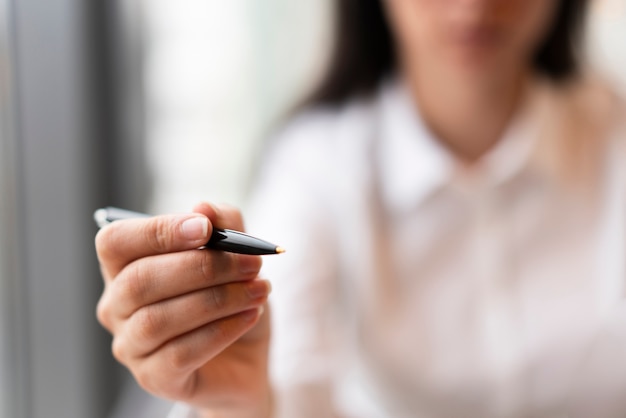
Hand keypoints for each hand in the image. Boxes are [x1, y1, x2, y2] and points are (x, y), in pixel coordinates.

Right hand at [95, 202, 271, 416]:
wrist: (246, 354)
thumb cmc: (230, 296)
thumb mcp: (235, 254)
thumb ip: (223, 224)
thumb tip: (202, 207)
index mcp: (125, 267)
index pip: (115, 242)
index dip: (158, 231)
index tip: (205, 228)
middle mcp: (116, 306)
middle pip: (140, 280)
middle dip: (203, 267)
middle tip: (252, 262)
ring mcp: (131, 346)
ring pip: (159, 319)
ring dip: (218, 299)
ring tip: (260, 290)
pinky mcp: (154, 378)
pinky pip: (179, 354)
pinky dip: (222, 330)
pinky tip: (251, 315)